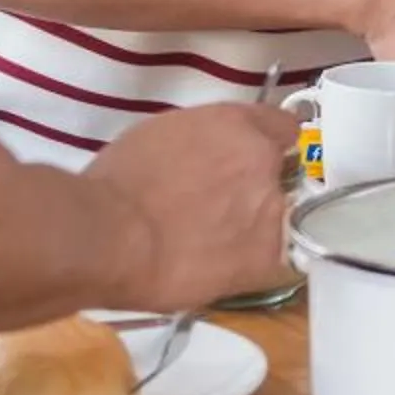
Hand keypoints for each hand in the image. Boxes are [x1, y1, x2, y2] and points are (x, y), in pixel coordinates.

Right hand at [84, 100, 299, 309]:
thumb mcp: (163, 137)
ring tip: (209, 246)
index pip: (282, 128)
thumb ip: (201, 143)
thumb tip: (206, 158)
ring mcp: (270, 209)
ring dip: (250, 229)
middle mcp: (262, 160)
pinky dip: (248, 265)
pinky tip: (218, 269)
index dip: (268, 147)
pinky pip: (270, 260)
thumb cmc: (118, 183)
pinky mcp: (267, 257)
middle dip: (253, 189)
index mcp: (237, 124)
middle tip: (217, 209)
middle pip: (277, 175)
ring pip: (275, 219)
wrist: (111, 236)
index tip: (256, 161)